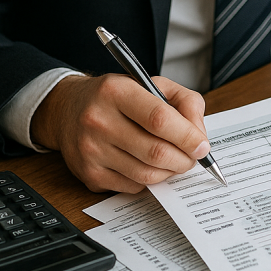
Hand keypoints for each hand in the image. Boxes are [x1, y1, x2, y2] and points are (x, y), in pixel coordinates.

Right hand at [30, 74, 210, 192]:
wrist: (67, 110)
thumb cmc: (116, 97)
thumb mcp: (150, 84)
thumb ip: (184, 101)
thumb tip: (200, 135)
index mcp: (116, 92)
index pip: (159, 118)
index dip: (187, 136)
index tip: (202, 145)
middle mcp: (99, 121)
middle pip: (155, 151)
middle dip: (184, 159)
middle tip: (193, 157)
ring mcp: (91, 151)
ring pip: (146, 174)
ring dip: (170, 172)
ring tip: (175, 161)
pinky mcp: (90, 175)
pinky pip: (133, 186)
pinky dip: (150, 180)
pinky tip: (150, 165)